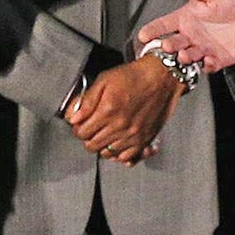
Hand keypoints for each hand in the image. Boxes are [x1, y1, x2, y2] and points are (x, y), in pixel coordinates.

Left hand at [67, 57, 182, 164]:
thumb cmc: (134, 76)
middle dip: (88, 137)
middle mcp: (120, 125)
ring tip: (105, 134)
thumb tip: (73, 118)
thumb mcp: (104, 80)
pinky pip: (126, 157)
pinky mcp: (144, 139)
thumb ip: (86, 100)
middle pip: (92, 145)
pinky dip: (119, 153)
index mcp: (107, 110)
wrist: (161, 77)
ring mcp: (132, 134)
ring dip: (102, 145)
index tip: (82, 123)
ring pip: (107, 153)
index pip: (81, 132)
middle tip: (93, 128)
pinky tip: (117, 142)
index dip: (78, 128)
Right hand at [138, 0, 234, 71]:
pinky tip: (208, 61)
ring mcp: (202, 49)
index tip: (143, 36)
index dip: (152, 30)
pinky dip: (207, 65)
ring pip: (189, 56)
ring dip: (185, 57)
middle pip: (174, 43)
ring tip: (185, 55)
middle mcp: (190, 36)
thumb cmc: (228, 2)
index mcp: (184, 19)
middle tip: (166, 46)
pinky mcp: (216, 59)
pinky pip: (209, 65)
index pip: (163, 25)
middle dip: (168, 46)